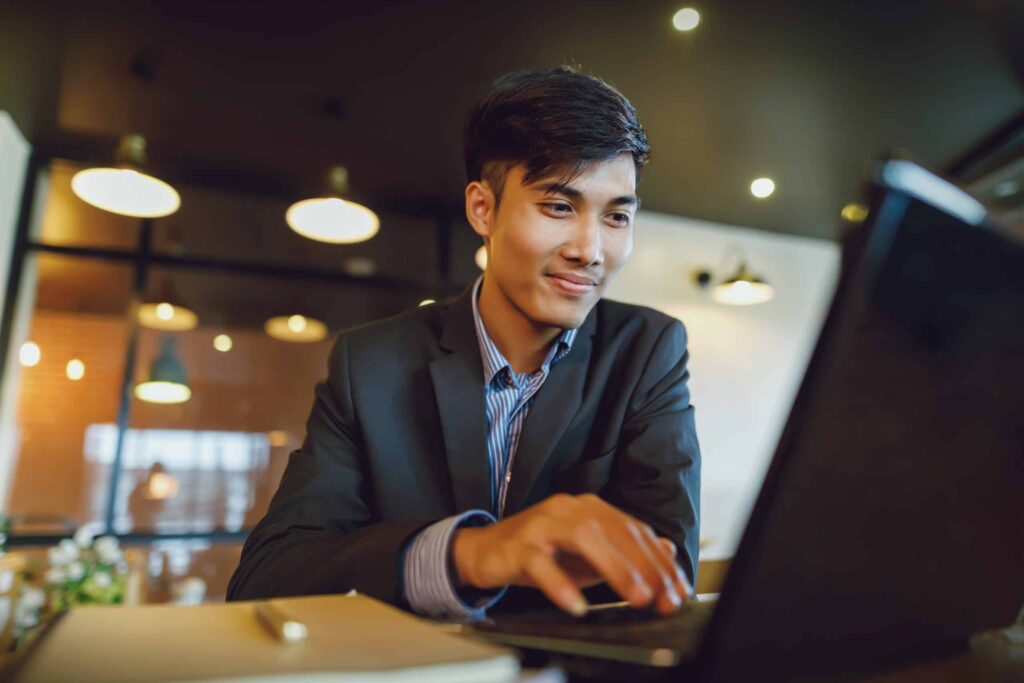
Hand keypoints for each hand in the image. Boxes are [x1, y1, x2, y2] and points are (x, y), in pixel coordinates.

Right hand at [452, 493, 691, 615]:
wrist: (484, 550)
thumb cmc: (540, 552)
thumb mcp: (588, 554)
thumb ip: (624, 551)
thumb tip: (667, 550)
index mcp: (589, 507)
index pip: (634, 530)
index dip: (660, 561)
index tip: (679, 590)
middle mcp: (568, 508)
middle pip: (615, 531)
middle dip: (646, 567)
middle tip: (664, 598)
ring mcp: (542, 525)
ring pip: (584, 538)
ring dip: (615, 568)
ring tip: (636, 596)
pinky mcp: (518, 546)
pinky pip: (541, 564)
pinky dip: (560, 585)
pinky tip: (577, 606)